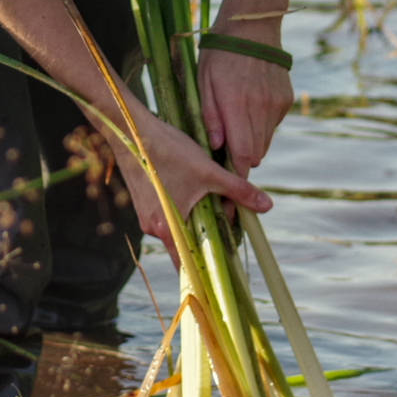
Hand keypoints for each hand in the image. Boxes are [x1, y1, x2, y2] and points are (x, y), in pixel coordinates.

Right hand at [101, 106, 270, 247]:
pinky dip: (183, 208)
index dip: (208, 265)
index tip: (226, 263)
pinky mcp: (145, 203)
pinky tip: (193, 190)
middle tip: (228, 223)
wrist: (130, 130)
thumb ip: (237, 190)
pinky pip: (168, 214)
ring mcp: (147, 216)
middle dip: (207, 235)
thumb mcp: (208, 171)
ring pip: (178, 226)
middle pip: (186, 242)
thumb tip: (267, 206)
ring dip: (196, 218)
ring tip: (213, 202)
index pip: (189, 263)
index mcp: (168, 228)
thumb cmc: (168, 151)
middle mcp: (154, 228)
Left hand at [199, 22, 292, 176]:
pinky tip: (250, 108)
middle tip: (226, 161)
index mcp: (236, 104)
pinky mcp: (285, 100)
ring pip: (265, 143)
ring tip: (236, 128)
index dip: (236, 178)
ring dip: (251, 145)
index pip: (241, 155)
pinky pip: (272, 126)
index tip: (229, 195)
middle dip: (241, 163)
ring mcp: (276, 105)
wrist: (252, 27)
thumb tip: (218, 147)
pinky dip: (261, 127)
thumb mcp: (204, 82)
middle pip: (255, 155)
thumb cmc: (219, 55)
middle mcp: (260, 108)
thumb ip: (210, 116)